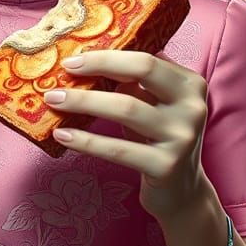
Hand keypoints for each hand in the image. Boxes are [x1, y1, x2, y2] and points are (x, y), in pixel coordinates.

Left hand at [45, 49, 208, 224]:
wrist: (182, 192)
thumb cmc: (158, 140)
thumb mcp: (155, 106)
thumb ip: (137, 79)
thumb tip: (89, 53)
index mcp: (190, 84)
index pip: (146, 58)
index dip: (108, 56)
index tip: (73, 59)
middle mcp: (192, 106)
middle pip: (143, 70)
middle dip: (98, 65)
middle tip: (62, 71)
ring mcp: (182, 137)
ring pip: (125, 108)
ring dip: (83, 101)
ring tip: (53, 101)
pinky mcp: (166, 166)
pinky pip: (117, 149)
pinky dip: (86, 141)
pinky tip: (63, 135)